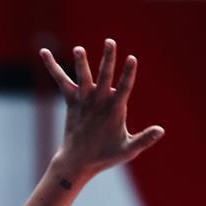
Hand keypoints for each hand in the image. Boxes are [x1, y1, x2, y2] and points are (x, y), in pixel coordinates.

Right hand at [39, 40, 164, 179]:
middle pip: (105, 75)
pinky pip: (62, 81)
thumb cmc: (106, 156)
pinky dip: (52, 67)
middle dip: (108, 59)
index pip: (124, 87)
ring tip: (78, 50)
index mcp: (117, 108)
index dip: (128, 74)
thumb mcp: (127, 150)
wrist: (82, 162)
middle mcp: (102, 99)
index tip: (131, 59)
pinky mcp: (72, 101)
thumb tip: (161, 130)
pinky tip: (44, 53)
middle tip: (110, 42)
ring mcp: (87, 99)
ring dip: (81, 64)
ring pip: (84, 77)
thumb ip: (143, 140)